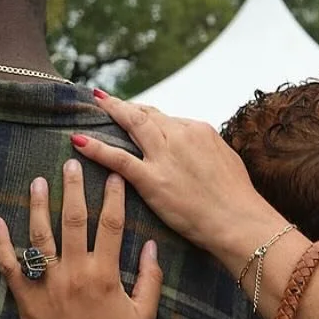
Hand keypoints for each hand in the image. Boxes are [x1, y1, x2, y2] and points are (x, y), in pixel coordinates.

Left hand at [0, 160, 161, 318]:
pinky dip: (2, 244)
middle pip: (73, 221)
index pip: (110, 225)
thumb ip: (150, 278)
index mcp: (105, 275)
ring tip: (38, 181)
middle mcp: (75, 273)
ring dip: (38, 206)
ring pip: (40, 236)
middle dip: (73, 189)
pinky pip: (10, 267)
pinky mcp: (26, 299)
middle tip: (71, 163)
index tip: (113, 175)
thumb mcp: (144, 316)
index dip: (113, 197)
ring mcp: (47, 285)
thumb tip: (151, 245)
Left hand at [73, 96, 283, 264]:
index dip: (145, 115)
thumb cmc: (237, 200)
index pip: (166, 118)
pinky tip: (78, 141)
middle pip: (146, 114)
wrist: (240, 221)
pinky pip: (118, 158)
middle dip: (123, 105)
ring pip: (132, 124)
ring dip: (110, 111)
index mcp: (200, 131)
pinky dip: (96, 148)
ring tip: (92, 103)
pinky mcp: (153, 179)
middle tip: (103, 98)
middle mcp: (181, 136)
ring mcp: (165, 156)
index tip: (130, 112)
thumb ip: (207, 151)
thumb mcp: (226, 162)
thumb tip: (199, 150)